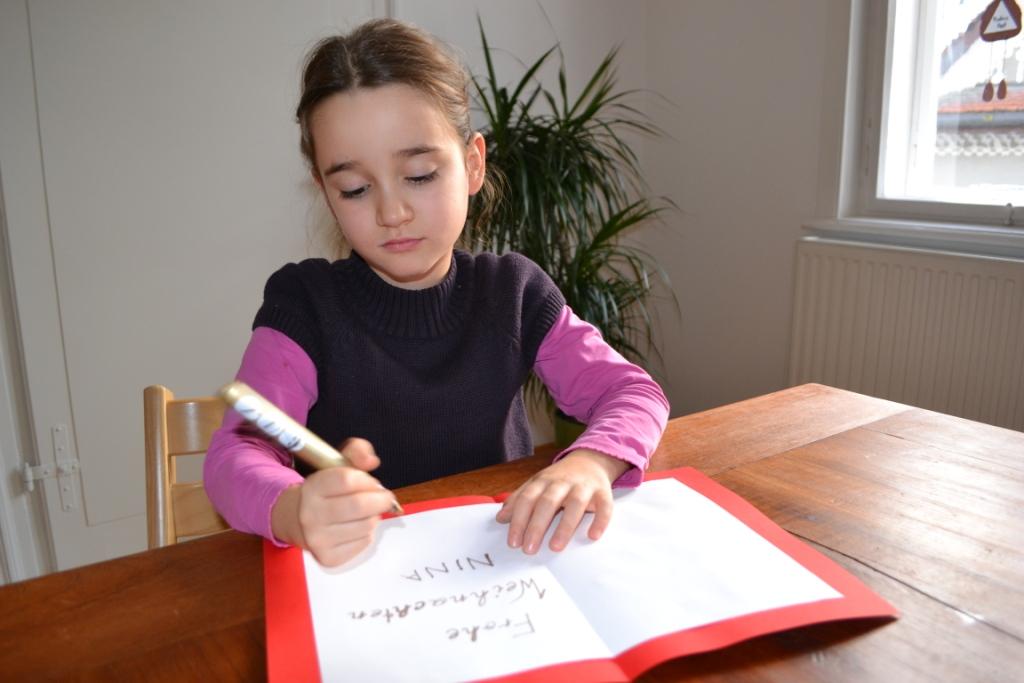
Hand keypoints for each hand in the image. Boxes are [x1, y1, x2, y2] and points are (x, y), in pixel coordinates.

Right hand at [271, 438, 398, 566]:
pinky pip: (363, 542)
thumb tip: (372, 461)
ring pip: (366, 525)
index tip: (373, 483)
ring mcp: (318, 539)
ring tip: (367, 512)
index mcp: (312, 488)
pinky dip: (368, 533)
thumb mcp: (335, 463)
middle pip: (359, 505)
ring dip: (374, 516)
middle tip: (385, 498)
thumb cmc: (324, 491)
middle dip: (381, 500)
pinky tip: (357, 526)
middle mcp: (311, 515)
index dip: (367, 480)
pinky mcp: (329, 558)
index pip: (348, 480)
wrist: (295, 520)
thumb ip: (357, 451)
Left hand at [495, 449, 629, 554]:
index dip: (518, 520)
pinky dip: (600, 520)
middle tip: (529, 549)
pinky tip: (592, 536)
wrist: (590, 461)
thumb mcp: (536, 484)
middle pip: (548, 502)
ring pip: (575, 504)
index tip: (513, 542)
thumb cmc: (559, 479)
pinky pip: (604, 506)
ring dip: (565, 526)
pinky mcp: (603, 492)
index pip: (527, 499)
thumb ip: (519, 500)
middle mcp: (562, 482)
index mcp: (543, 481)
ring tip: (555, 547)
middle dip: (537, 526)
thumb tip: (501, 518)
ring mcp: (584, 486)